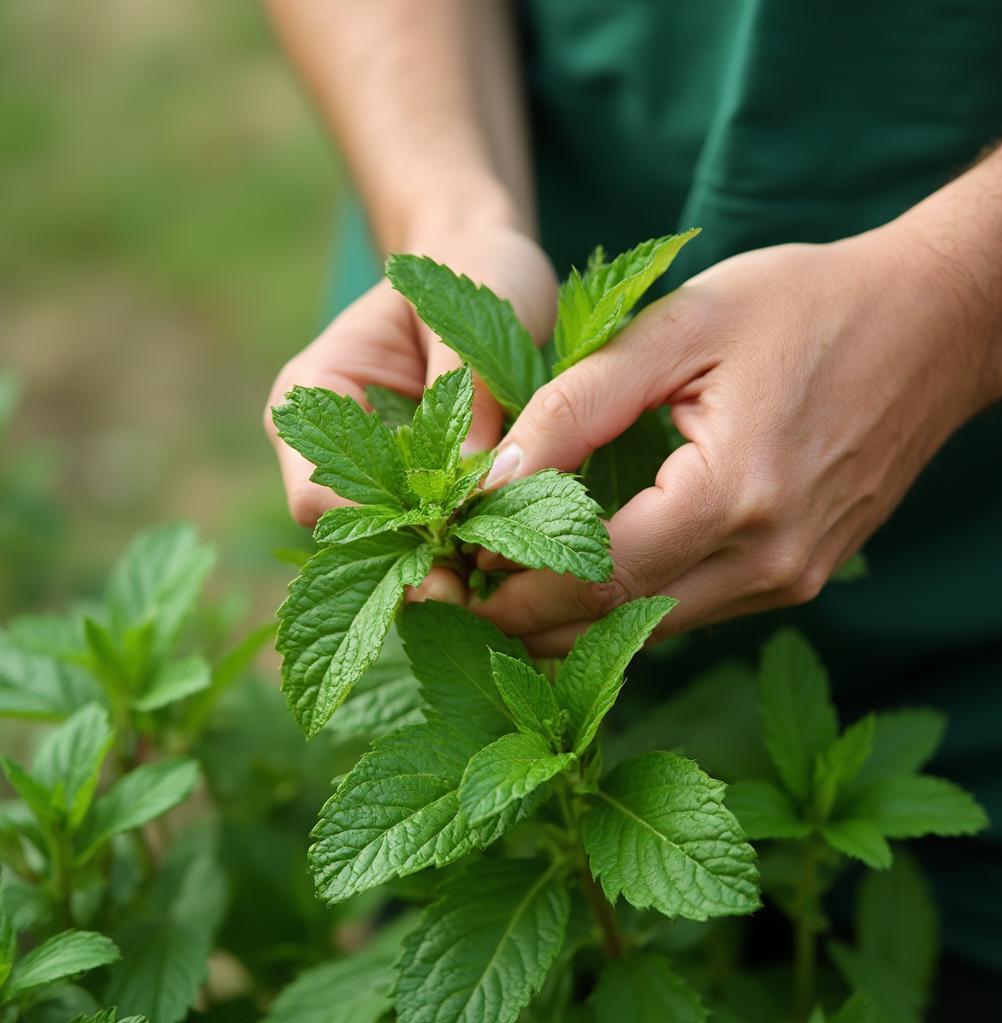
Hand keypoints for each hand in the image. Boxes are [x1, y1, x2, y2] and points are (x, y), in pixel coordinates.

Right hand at [264, 224, 557, 598]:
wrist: (491, 264)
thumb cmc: (476, 270)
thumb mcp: (472, 319)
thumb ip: (463, 395)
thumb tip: (473, 483)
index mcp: (315, 397)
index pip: (317, 496)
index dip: (379, 534)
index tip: (445, 556)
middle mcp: (330, 447)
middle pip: (353, 538)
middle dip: (411, 568)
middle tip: (472, 597)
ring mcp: (377, 473)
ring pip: (393, 548)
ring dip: (442, 569)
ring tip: (497, 589)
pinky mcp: (424, 488)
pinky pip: (435, 537)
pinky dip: (465, 554)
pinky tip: (505, 567)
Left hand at [473, 225, 988, 653]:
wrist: (933, 324)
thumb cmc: (805, 306)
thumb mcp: (681, 328)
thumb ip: (578, 404)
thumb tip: (493, 479)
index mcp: (735, 495)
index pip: (597, 576)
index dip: (518, 587)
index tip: (457, 574)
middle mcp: (770, 560)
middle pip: (621, 621)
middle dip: (534, 620)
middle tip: (464, 598)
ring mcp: (793, 578)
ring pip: (658, 628)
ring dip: (579, 621)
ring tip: (508, 593)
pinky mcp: (801, 576)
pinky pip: (698, 610)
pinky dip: (634, 604)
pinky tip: (588, 581)